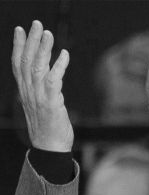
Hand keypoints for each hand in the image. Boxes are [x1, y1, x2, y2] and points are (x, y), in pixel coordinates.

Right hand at [12, 20, 73, 151]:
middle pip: (26, 61)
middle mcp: (29, 92)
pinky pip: (52, 81)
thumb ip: (43, 91)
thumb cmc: (49, 129)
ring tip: (49, 33)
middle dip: (31, 40)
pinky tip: (64, 55)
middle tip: (37, 23)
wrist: (51, 149)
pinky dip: (58, 66)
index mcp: (25, 92)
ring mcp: (39, 98)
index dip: (18, 45)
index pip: (17, 64)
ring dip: (43, 49)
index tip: (20, 29)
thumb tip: (51, 78)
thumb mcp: (42, 106)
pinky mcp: (51, 104)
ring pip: (37, 67)